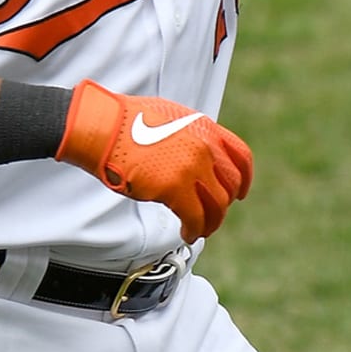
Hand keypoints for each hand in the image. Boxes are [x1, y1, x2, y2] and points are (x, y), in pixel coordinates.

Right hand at [53, 81, 253, 239]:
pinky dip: (194, 230)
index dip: (245, 179)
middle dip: (224, 204)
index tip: (242, 193)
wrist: (105, 127)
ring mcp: (192, 167)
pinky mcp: (175, 188)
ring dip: (211, 223)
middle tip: (212, 216)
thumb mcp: (172, 118)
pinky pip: (195, 217)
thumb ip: (191, 136)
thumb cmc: (128, 122)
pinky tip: (187, 234)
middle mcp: (205, 147)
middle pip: (231, 185)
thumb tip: (197, 154)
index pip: (241, 156)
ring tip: (200, 231)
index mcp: (206, 128)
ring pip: (217, 205)